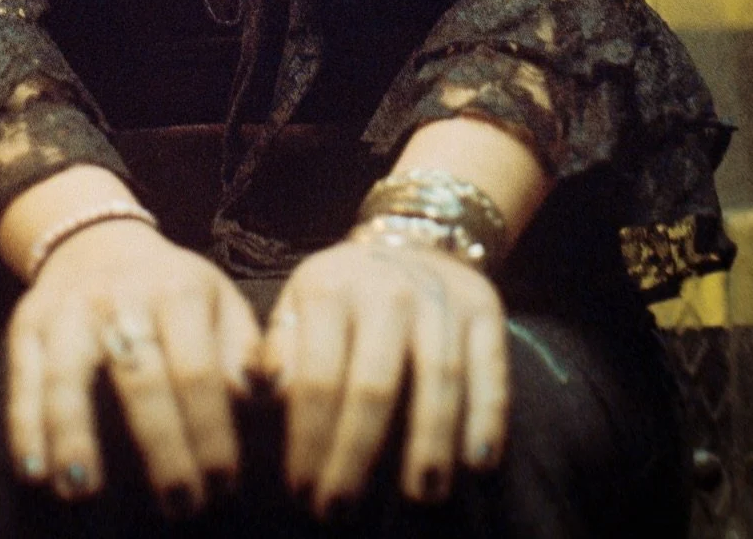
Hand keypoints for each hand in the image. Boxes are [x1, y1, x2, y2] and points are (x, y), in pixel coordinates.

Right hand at [4, 219, 260, 514]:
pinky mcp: (28, 324)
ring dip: (74, 434)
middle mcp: (121, 297)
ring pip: (68, 374)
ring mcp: (69, 310)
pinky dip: (25, 425)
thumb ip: (245, 350)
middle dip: (162, 447)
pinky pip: (23, 377)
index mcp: (178, 291)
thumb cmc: (170, 290)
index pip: (197, 370)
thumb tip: (271, 394)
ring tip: (83, 491)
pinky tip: (34, 472)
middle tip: (181, 506)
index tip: (225, 485)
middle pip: (139, 378)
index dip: (211, 431)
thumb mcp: (217, 301)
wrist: (97, 239)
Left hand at [260, 235, 507, 516]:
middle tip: (343, 510)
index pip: (317, 375)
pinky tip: (477, 463)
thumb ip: (279, 354)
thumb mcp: (299, 309)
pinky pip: (489, 368)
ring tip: (421, 495)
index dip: (309, 439)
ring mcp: (441, 296)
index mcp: (330, 287)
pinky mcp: (485, 309)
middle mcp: (387, 287)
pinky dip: (486, 416)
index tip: (301, 491)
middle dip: (356, 454)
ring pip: (437, 378)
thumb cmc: (343, 299)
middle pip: (375, 383)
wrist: (412, 243)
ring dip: (430, 442)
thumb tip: (263, 396)